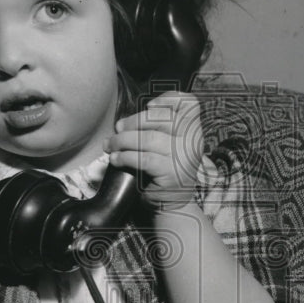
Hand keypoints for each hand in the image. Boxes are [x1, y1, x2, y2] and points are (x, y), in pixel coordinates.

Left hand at [104, 92, 204, 209]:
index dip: (168, 99)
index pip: (189, 103)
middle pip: (161, 118)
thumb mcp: (167, 145)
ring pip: (148, 138)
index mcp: (193, 129)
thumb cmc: (164, 170)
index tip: (148, 107)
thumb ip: (156, 128)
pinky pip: (143, 158)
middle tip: (117, 129)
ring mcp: (183, 157)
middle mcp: (192, 141)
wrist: (173, 203)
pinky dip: (125, 157)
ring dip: (122, 140)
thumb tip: (123, 121)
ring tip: (110, 145)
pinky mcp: (170, 173)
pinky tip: (116, 159)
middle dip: (133, 121)